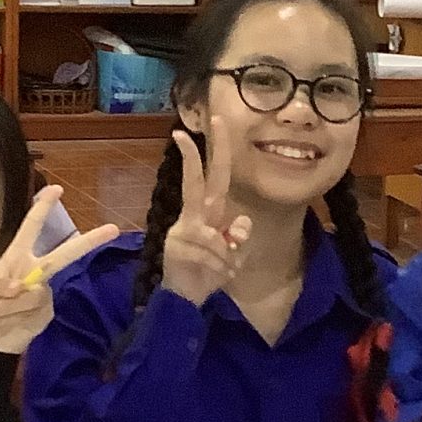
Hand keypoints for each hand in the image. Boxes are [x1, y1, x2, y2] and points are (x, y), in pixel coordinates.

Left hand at [0, 186, 118, 354]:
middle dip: (88, 242)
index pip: (31, 228)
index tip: (56, 189)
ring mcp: (42, 293)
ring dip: (10, 303)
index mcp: (16, 258)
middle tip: (112, 229)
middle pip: (64, 254)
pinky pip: (34, 308)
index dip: (42, 208)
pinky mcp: (46, 313)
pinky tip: (2, 321)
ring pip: (35, 290)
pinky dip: (14, 313)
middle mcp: (34, 271)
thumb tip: (20, 286)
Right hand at [158, 111, 250, 305]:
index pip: (212, 177)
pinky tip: (214, 278)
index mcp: (206, 213)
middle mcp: (192, 216)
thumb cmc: (208, 273)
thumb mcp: (233, 255)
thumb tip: (242, 221)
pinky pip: (212, 255)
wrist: (185, 299)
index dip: (216, 151)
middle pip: (197, 181)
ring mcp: (183, 231)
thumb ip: (240, 238)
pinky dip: (221, 269)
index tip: (212, 122)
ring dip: (228, 259)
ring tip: (224, 272)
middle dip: (199, 154)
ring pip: (217, 236)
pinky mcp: (178, 248)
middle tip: (200, 124)